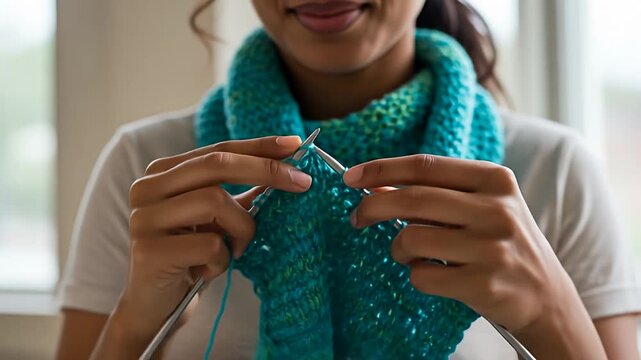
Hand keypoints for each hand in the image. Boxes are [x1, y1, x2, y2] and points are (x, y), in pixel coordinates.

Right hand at [95, 135, 312, 357]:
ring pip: (215, 201)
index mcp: (163, 173)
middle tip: (302, 182)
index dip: (258, 146)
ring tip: (238, 249)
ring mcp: (145, 218)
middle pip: (216, 164)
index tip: (295, 144)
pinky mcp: (150, 251)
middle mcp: (147, 187)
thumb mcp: (219, 220)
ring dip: (242, 228)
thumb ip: (244, 193)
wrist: (156, 306)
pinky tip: (208, 271)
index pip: (218, 149)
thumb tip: (288, 168)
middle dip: (265, 170)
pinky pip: (209, 245)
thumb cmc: (192, 257)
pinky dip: (222, 259)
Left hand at [343, 154, 606, 358]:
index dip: (381, 170)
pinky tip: (432, 275)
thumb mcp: (480, 206)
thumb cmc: (501, 243)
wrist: (546, 295)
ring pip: (412, 238)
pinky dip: (416, 275)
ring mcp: (492, 248)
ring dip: (398, 249)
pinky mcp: (484, 284)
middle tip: (356, 217)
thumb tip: (377, 186)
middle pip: (412, 200)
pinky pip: (422, 276)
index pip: (424, 166)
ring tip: (408, 254)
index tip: (351, 177)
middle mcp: (497, 209)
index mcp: (494, 179)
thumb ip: (435, 192)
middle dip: (372, 207)